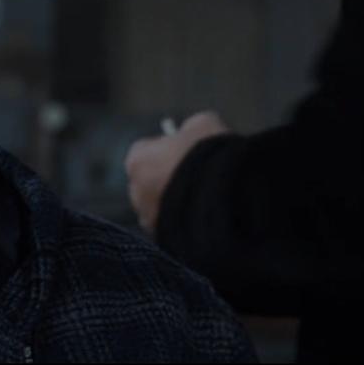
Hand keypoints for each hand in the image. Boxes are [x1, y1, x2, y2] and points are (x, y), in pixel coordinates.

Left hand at [125, 111, 229, 233]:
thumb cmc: (211, 153)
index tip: (182, 151)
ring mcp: (149, 219)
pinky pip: (174, 228)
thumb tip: (191, 131)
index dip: (164, 150)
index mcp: (137, 160)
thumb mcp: (203, 125)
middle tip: (196, 176)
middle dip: (168, 179)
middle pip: (149, 182)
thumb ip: (190, 128)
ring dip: (177, 204)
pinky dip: (187, 223)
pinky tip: (209, 217)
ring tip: (206, 199)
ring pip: (161, 208)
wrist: (227, 195)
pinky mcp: (166, 240)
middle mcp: (136, 191)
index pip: (144, 151)